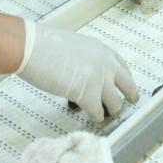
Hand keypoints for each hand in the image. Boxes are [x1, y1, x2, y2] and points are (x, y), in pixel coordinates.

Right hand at [16, 20, 138, 122]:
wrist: (31, 47)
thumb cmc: (43, 44)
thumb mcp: (74, 45)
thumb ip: (85, 58)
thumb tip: (84, 71)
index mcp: (101, 49)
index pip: (122, 66)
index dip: (124, 78)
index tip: (125, 84)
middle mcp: (105, 63)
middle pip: (127, 84)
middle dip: (130, 95)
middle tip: (131, 101)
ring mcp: (99, 79)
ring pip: (115, 102)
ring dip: (112, 110)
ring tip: (108, 115)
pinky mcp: (87, 94)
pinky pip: (98, 112)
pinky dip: (96, 117)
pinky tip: (93, 118)